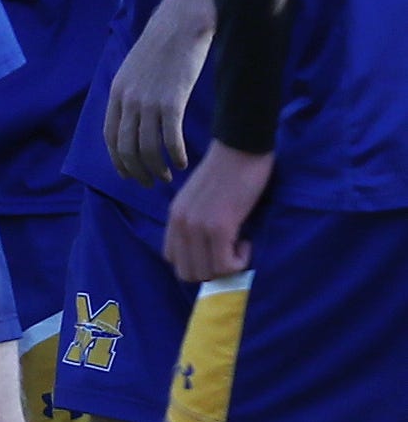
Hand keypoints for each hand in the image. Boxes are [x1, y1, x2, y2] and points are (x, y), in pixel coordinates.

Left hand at [105, 9, 212, 183]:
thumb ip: (131, 93)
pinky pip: (170, 139)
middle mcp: (128, 100)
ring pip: (147, 148)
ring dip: (156, 169)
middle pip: (126, 148)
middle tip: (150, 183)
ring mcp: (148, 101)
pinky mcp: (172, 101)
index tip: (128, 175)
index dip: (118, 161)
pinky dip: (175, 155)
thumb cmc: (162, 46)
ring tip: (167, 177)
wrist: (180, 23)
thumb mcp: (134, 69)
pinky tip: (183, 163)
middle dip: (136, 171)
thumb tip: (134, 117)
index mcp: (116, 93)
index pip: (110, 137)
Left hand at [163, 141, 272, 282]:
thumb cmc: (229, 173)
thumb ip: (196, 224)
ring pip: (207, 273)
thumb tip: (208, 256)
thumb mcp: (200, 200)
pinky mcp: (218, 226)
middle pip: (188, 273)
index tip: (218, 250)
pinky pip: (225, 265)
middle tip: (232, 252)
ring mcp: (196, 225)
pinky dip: (240, 262)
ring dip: (229, 267)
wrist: (241, 149)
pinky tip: (247, 241)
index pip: (173, 259)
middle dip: (213, 271)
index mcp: (174, 217)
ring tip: (240, 243)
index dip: (198, 263)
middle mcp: (179, 223)